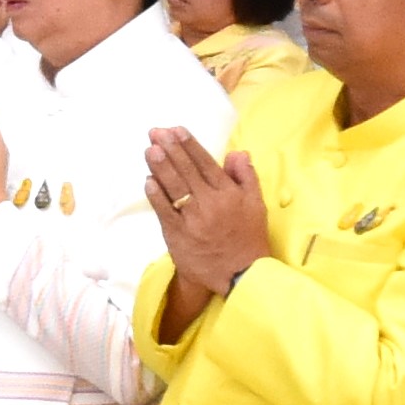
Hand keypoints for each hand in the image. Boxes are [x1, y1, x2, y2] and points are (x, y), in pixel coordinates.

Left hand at [146, 125, 272, 309]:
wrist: (241, 274)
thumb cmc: (249, 238)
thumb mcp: (256, 204)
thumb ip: (246, 176)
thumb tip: (237, 152)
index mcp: (228, 193)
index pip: (205, 163)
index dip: (189, 145)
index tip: (176, 130)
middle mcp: (210, 203)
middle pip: (187, 171)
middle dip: (170, 149)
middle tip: (156, 132)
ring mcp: (193, 220)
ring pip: (174, 188)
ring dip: (160, 167)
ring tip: (149, 149)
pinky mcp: (179, 236)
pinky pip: (165, 212)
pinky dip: (156, 196)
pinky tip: (148, 181)